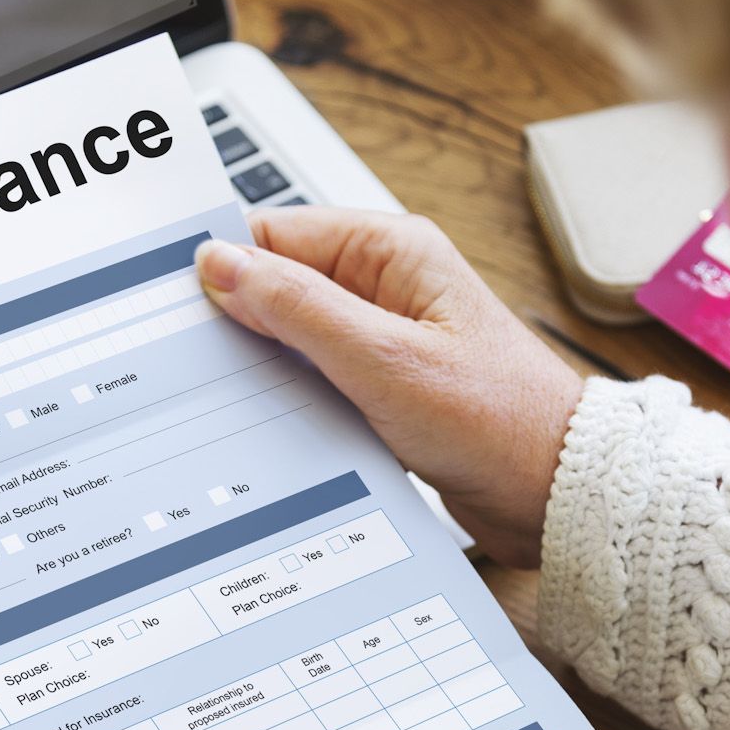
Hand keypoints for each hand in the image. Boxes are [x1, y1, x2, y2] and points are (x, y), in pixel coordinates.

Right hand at [196, 208, 584, 567]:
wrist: (555, 494)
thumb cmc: (498, 421)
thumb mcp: (383, 361)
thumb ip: (298, 309)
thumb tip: (222, 265)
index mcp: (390, 251)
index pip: (276, 234)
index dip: (224, 268)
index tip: (174, 307)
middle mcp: (386, 286)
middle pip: (279, 287)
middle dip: (240, 324)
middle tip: (198, 366)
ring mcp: (384, 339)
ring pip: (293, 340)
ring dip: (267, 370)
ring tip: (240, 402)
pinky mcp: (385, 388)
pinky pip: (317, 381)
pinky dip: (293, 402)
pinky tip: (275, 428)